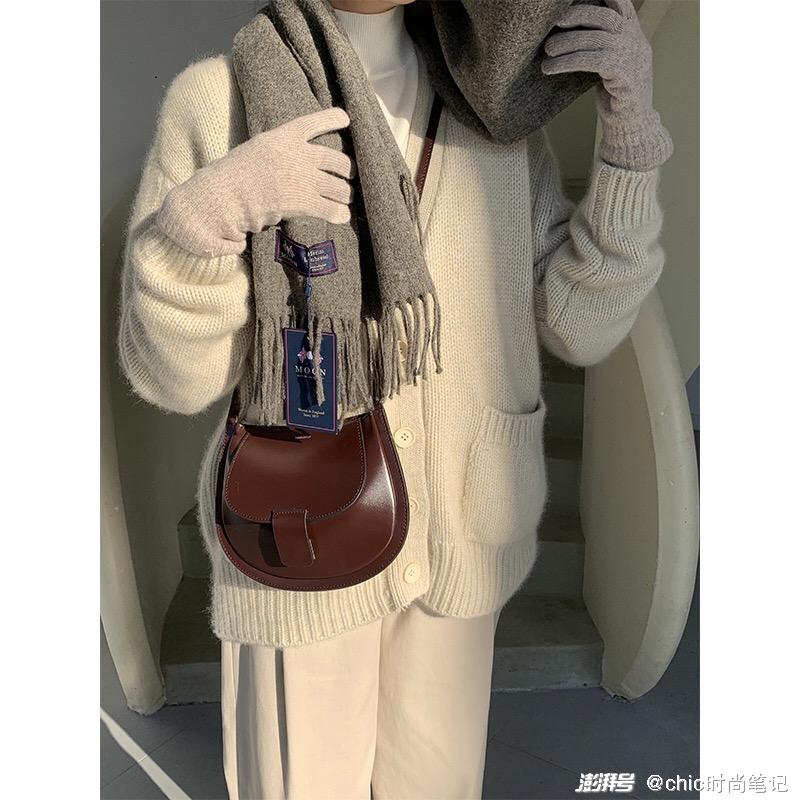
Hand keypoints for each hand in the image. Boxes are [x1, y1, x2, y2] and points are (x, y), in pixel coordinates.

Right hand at [157, 107, 355, 257]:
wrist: (223, 196)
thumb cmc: (234, 178)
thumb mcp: (257, 151)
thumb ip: (279, 152)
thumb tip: (296, 160)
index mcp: (282, 136)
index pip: (313, 122)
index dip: (333, 119)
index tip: (346, 118)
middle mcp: (297, 154)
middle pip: (338, 160)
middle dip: (347, 170)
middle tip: (349, 178)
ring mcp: (302, 177)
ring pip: (339, 186)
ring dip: (345, 194)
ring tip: (346, 200)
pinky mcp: (302, 201)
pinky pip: (331, 208)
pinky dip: (340, 213)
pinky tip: (343, 216)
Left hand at [542, 0, 671, 170]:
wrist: (632, 126)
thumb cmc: (616, 96)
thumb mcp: (611, 65)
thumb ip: (600, 46)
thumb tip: (570, 34)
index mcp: (634, 36)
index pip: (622, 6)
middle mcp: (636, 42)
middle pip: (605, 18)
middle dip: (579, 15)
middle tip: (555, 23)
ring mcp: (632, 57)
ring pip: (596, 39)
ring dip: (567, 43)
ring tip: (547, 51)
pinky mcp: (624, 75)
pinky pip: (592, 61)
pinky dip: (568, 62)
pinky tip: (550, 68)